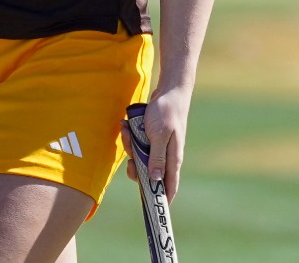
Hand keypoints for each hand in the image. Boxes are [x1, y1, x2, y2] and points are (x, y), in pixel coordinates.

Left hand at [124, 85, 190, 200]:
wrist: (170, 89)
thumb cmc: (167, 111)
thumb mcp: (159, 135)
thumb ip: (157, 157)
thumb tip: (156, 181)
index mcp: (172, 159)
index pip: (169, 187)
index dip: (161, 199)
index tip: (151, 209)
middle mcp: (166, 156)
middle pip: (148, 174)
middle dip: (135, 167)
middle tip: (130, 157)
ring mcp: (159, 146)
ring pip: (140, 158)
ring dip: (130, 147)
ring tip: (127, 131)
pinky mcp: (151, 137)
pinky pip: (137, 144)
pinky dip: (130, 137)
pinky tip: (126, 125)